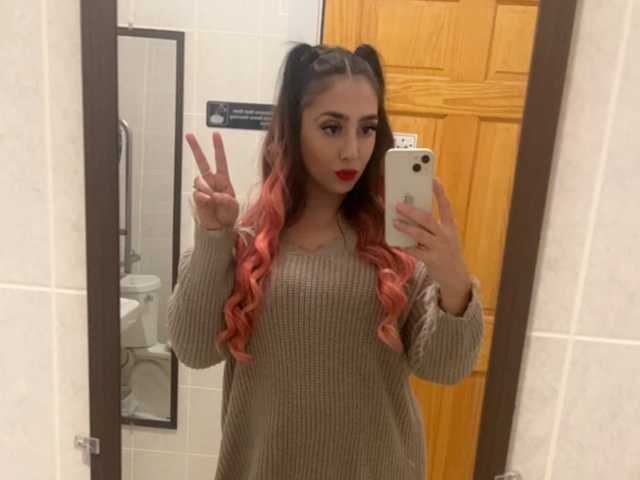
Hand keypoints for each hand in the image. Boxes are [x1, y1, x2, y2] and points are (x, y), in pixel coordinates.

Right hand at [186, 132, 238, 229]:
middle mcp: (212, 181)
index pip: (220, 160)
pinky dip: (203, 197)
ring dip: (206, 188)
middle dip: (195, 148)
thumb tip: (214, 195)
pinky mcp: (197, 197)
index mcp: (223, 180)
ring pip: (198, 179)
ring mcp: (203, 188)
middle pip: (202, 161)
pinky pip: (197, 192)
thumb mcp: (233, 206)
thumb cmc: (228, 214)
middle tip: (189, 135)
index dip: (218, 148)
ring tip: (213, 198)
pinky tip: (208, 202)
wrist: (219, 227)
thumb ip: (225, 199)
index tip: (215, 135)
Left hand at [394, 177, 471, 314]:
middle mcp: (446, 236)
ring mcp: (439, 248)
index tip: (433, 179)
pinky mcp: (431, 260)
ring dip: (405, 227)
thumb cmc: (446, 251)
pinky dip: (403, 246)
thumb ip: (432, 225)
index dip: (440, 192)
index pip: (446, 206)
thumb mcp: (446, 236)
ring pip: (420, 235)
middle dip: (412, 211)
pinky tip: (395, 242)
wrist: (455, 276)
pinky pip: (414, 251)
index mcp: (450, 227)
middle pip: (428, 219)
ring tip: (394, 222)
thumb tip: (411, 212)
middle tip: (398, 205)